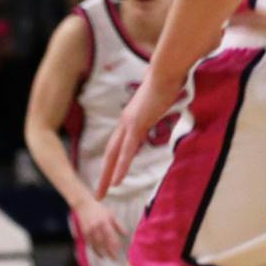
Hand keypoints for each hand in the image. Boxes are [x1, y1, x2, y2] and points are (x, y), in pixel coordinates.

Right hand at [73, 198, 125, 260]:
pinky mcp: (84, 231)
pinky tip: (97, 252)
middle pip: (103, 242)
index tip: (118, 251)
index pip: (111, 236)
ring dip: (100, 252)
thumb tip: (125, 234)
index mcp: (105, 222)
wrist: (84, 205)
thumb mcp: (111, 215)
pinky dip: (93, 248)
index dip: (115, 245)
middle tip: (113, 258)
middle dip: (108, 251)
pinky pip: (89, 242)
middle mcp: (97, 227)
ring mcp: (89, 230)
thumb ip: (118, 225)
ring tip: (104, 257)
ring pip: (95, 244)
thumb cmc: (99, 210)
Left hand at [99, 73, 179, 198]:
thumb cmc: (168, 82)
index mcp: (130, 119)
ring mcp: (129, 124)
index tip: (109, 176)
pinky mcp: (136, 124)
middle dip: (104, 175)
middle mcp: (125, 123)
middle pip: (110, 154)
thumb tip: (165, 106)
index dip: (113, 162)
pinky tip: (116, 181)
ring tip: (102, 193)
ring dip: (107, 176)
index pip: (118, 146)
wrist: (166, 71)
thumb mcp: (161, 101)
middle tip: (98, 194)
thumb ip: (158, 108)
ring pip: (114, 156)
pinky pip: (127, 151)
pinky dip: (121, 167)